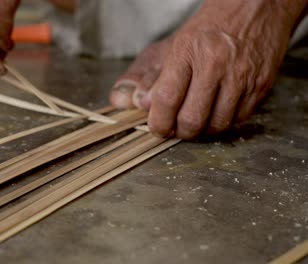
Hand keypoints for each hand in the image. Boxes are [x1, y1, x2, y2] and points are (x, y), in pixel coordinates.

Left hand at [111, 0, 306, 138]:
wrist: (256, 6)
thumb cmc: (212, 26)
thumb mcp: (175, 43)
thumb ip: (153, 76)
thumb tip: (141, 103)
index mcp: (188, 51)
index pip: (167, 99)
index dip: (159, 122)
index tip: (156, 129)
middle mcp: (215, 64)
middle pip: (192, 119)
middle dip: (180, 132)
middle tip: (176, 129)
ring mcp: (241, 76)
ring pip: (216, 124)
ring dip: (203, 130)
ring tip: (196, 119)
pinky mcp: (261, 85)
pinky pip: (239, 119)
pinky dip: (225, 121)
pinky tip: (217, 109)